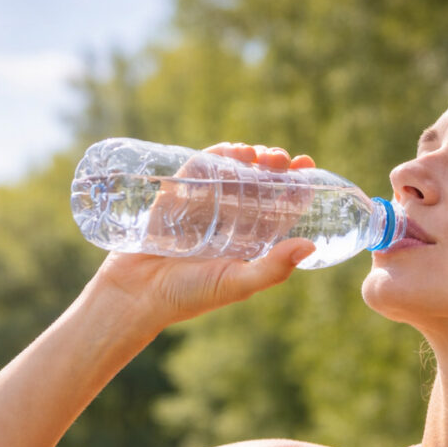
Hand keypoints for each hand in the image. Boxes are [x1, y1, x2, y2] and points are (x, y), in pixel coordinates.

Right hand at [92, 143, 317, 330]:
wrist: (137, 293)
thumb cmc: (190, 295)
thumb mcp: (236, 283)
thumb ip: (272, 269)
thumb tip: (310, 246)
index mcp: (250, 241)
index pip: (280, 208)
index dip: (296, 187)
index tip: (308, 168)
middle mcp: (231, 220)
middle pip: (261, 184)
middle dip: (274, 167)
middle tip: (281, 159)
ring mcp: (205, 205)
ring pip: (234, 172)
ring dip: (249, 157)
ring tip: (259, 153)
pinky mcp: (178, 194)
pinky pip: (201, 168)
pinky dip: (218, 155)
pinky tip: (232, 151)